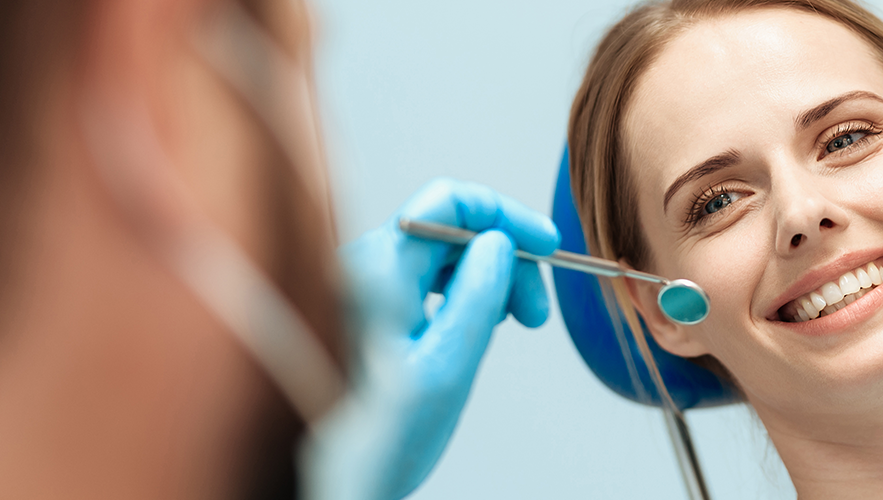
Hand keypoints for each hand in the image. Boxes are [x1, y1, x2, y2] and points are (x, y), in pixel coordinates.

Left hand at [307, 179, 558, 499]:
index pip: (448, 201)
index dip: (505, 216)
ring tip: (513, 324)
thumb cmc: (378, 440)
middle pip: (449, 228)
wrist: (337, 485)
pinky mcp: (366, 314)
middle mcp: (364, 269)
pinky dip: (461, 296)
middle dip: (504, 259)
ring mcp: (362, 291)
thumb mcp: (447, 367)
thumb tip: (500, 242)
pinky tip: (477, 328)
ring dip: (487, 280)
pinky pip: (424, 281)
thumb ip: (478, 297)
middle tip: (535, 315)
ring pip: (441, 256)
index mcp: (377, 272)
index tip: (546, 246)